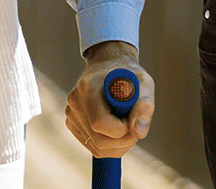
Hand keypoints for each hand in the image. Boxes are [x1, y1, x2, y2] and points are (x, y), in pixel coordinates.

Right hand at [65, 41, 153, 156]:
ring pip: (97, 148)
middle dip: (123, 141)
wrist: (109, 66)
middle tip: (134, 127)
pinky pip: (93, 146)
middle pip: (99, 141)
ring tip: (126, 125)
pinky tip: (116, 129)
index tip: (133, 119)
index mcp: (89, 87)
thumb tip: (139, 133)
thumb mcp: (144, 83)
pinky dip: (110, 145)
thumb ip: (144, 106)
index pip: (101, 123)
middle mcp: (75, 101)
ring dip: (119, 145)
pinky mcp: (71, 124)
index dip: (122, 130)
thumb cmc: (128, 75)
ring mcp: (71, 114)